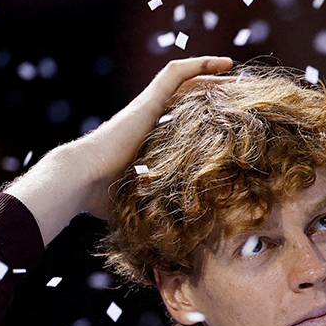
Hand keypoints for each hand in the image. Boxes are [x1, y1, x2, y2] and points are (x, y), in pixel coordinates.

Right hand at [69, 55, 234, 217]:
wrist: (81, 181)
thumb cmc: (103, 199)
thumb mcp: (140, 206)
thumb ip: (156, 216)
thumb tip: (168, 263)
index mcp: (150, 141)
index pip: (182, 122)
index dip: (206, 119)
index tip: (231, 122)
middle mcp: (149, 120)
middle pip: (188, 99)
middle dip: (215, 95)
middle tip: (244, 95)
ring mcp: (148, 108)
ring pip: (186, 82)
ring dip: (213, 77)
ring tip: (238, 74)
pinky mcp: (147, 102)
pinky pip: (175, 74)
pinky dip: (199, 65)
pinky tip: (224, 63)